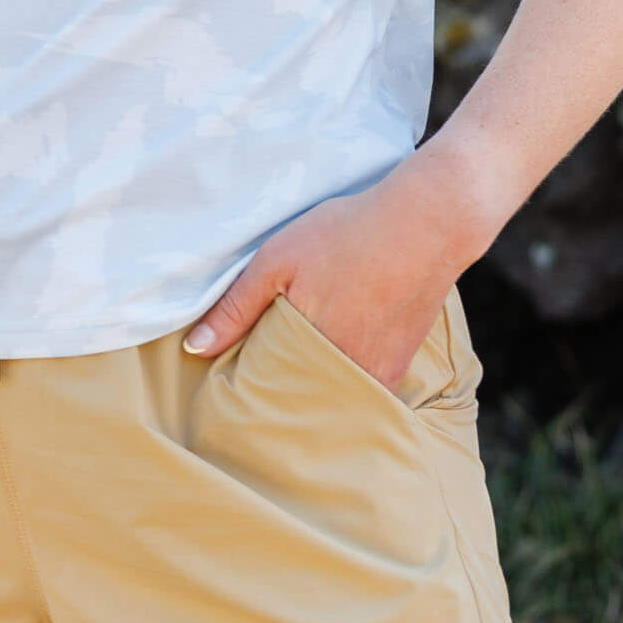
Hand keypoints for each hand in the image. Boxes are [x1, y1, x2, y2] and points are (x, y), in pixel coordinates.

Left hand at [179, 147, 485, 390]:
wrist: (426, 224)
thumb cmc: (347, 233)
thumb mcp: (279, 257)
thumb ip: (236, 306)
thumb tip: (195, 350)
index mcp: (306, 351)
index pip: (264, 390)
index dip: (247, 385)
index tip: (230, 383)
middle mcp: (342, 374)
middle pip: (297, 398)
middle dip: (278, 391)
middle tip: (262, 371)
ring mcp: (375, 376)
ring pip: (328, 395)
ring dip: (311, 385)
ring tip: (295, 361)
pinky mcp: (399, 369)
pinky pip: (360, 388)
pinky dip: (343, 379)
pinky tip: (335, 352)